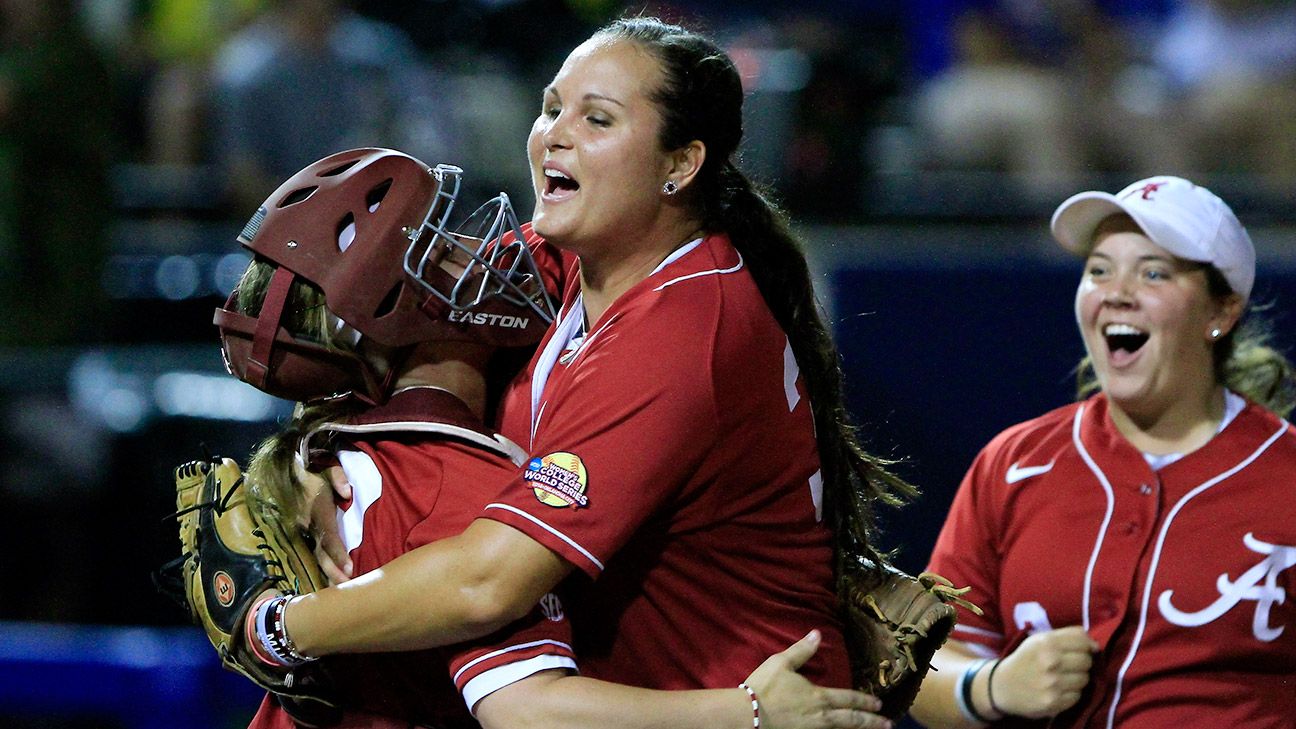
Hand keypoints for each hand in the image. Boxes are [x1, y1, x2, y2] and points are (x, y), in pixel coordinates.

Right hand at [297, 462, 352, 582]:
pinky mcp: (298, 536)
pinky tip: (327, 581)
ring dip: (326, 573)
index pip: (329, 536)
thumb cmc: (313, 475)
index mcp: (317, 511)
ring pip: (314, 557)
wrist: (284, 476)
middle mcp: (307, 525)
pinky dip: (319, 568)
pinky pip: (309, 554)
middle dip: (333, 571)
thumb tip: (348, 493)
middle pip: (321, 553)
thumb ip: (338, 478)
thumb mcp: (327, 470)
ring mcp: (301, 532)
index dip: (339, 553)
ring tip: (339, 589)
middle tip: (347, 586)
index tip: (350, 568)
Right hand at [745, 630, 891, 728]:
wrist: (747, 716)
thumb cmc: (764, 688)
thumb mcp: (781, 663)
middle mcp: (821, 716)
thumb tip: (817, 633)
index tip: (879, 703)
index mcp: (818, 697)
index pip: (848, 698)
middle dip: (871, 721)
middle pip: (851, 720)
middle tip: (888, 723)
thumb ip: (801, 650)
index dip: (865, 701)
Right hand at [990, 626, 1097, 718]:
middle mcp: (1050, 662)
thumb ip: (1067, 636)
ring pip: (1084, 679)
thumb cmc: (1025, 659)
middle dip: (1081, 663)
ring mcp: (1053, 684)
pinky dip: (1071, 694)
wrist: (1002, 685)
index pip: (1083, 641)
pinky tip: (1058, 690)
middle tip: (1069, 666)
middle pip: (1086, 661)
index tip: (1080, 650)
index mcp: (1046, 643)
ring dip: (1077, 679)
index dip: (1085, 646)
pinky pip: (1077, 696)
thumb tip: (1096, 646)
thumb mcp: (1039, 640)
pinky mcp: (1054, 702)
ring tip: (1063, 678)